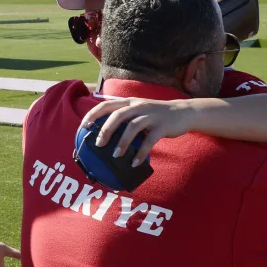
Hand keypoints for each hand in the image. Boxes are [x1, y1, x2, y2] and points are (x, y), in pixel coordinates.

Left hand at [80, 97, 195, 165]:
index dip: (93, 114)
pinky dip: (141, 153)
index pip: (107, 104)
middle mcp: (139, 106)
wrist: (183, 112)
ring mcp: (151, 115)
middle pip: (118, 114)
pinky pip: (150, 140)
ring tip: (115, 155)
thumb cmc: (155, 116)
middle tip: (99, 144)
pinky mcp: (163, 126)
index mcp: (130, 102)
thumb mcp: (139, 111)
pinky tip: (134, 163)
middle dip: (106, 129)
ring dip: (123, 142)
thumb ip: (124, 119)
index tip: (83, 126)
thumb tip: (104, 137)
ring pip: (133, 126)